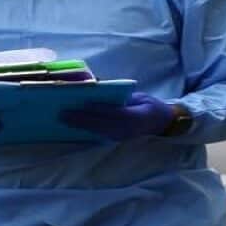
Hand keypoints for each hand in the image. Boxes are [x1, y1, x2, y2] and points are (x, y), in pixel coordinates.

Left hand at [59, 92, 173, 140]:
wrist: (162, 123)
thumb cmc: (149, 105)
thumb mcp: (138, 96)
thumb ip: (120, 94)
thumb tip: (97, 86)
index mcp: (137, 116)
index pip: (113, 113)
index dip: (96, 110)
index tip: (80, 105)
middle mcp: (128, 129)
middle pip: (102, 124)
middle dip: (82, 119)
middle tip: (63, 114)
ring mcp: (122, 136)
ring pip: (98, 131)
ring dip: (80, 126)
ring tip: (64, 120)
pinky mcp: (117, 139)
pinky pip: (99, 135)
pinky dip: (85, 130)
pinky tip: (73, 127)